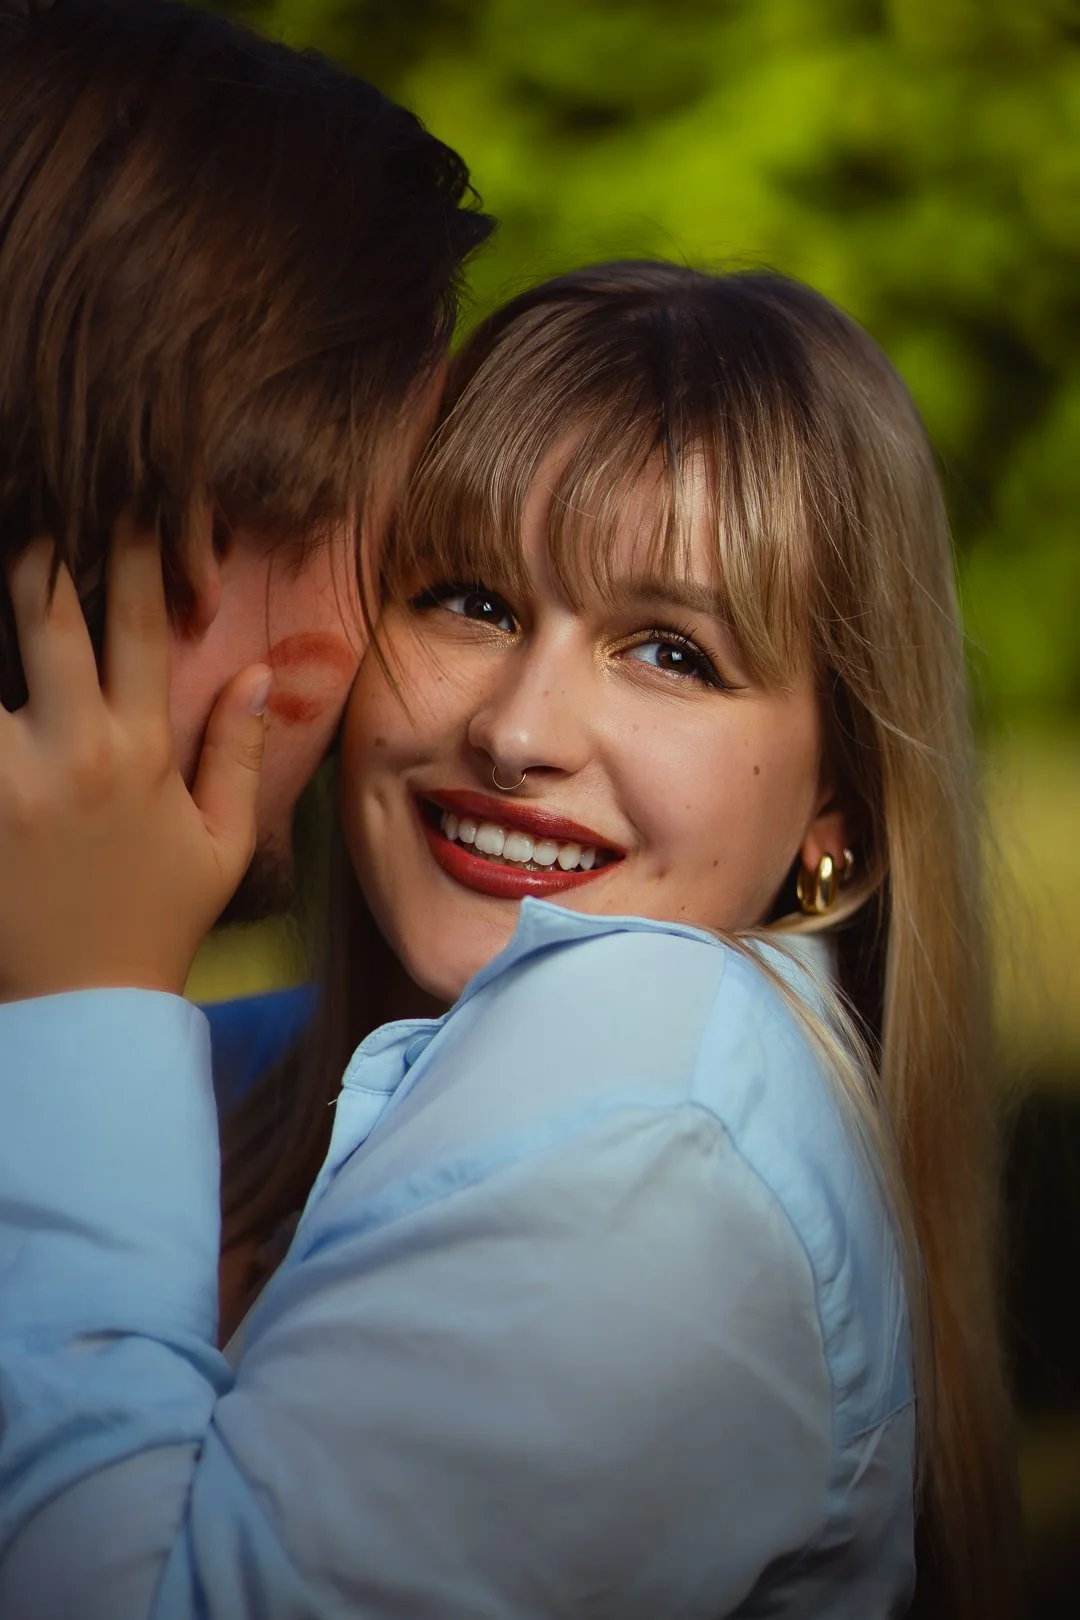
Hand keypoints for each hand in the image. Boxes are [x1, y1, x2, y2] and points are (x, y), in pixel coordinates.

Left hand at [0, 519, 269, 1000]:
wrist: (84, 1007)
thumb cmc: (156, 921)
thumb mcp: (223, 844)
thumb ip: (238, 753)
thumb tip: (256, 673)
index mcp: (141, 752)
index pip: (141, 627)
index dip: (135, 554)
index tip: (127, 501)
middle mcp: (71, 751)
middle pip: (45, 615)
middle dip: (38, 550)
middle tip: (35, 505)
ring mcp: (7, 778)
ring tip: (6, 575)